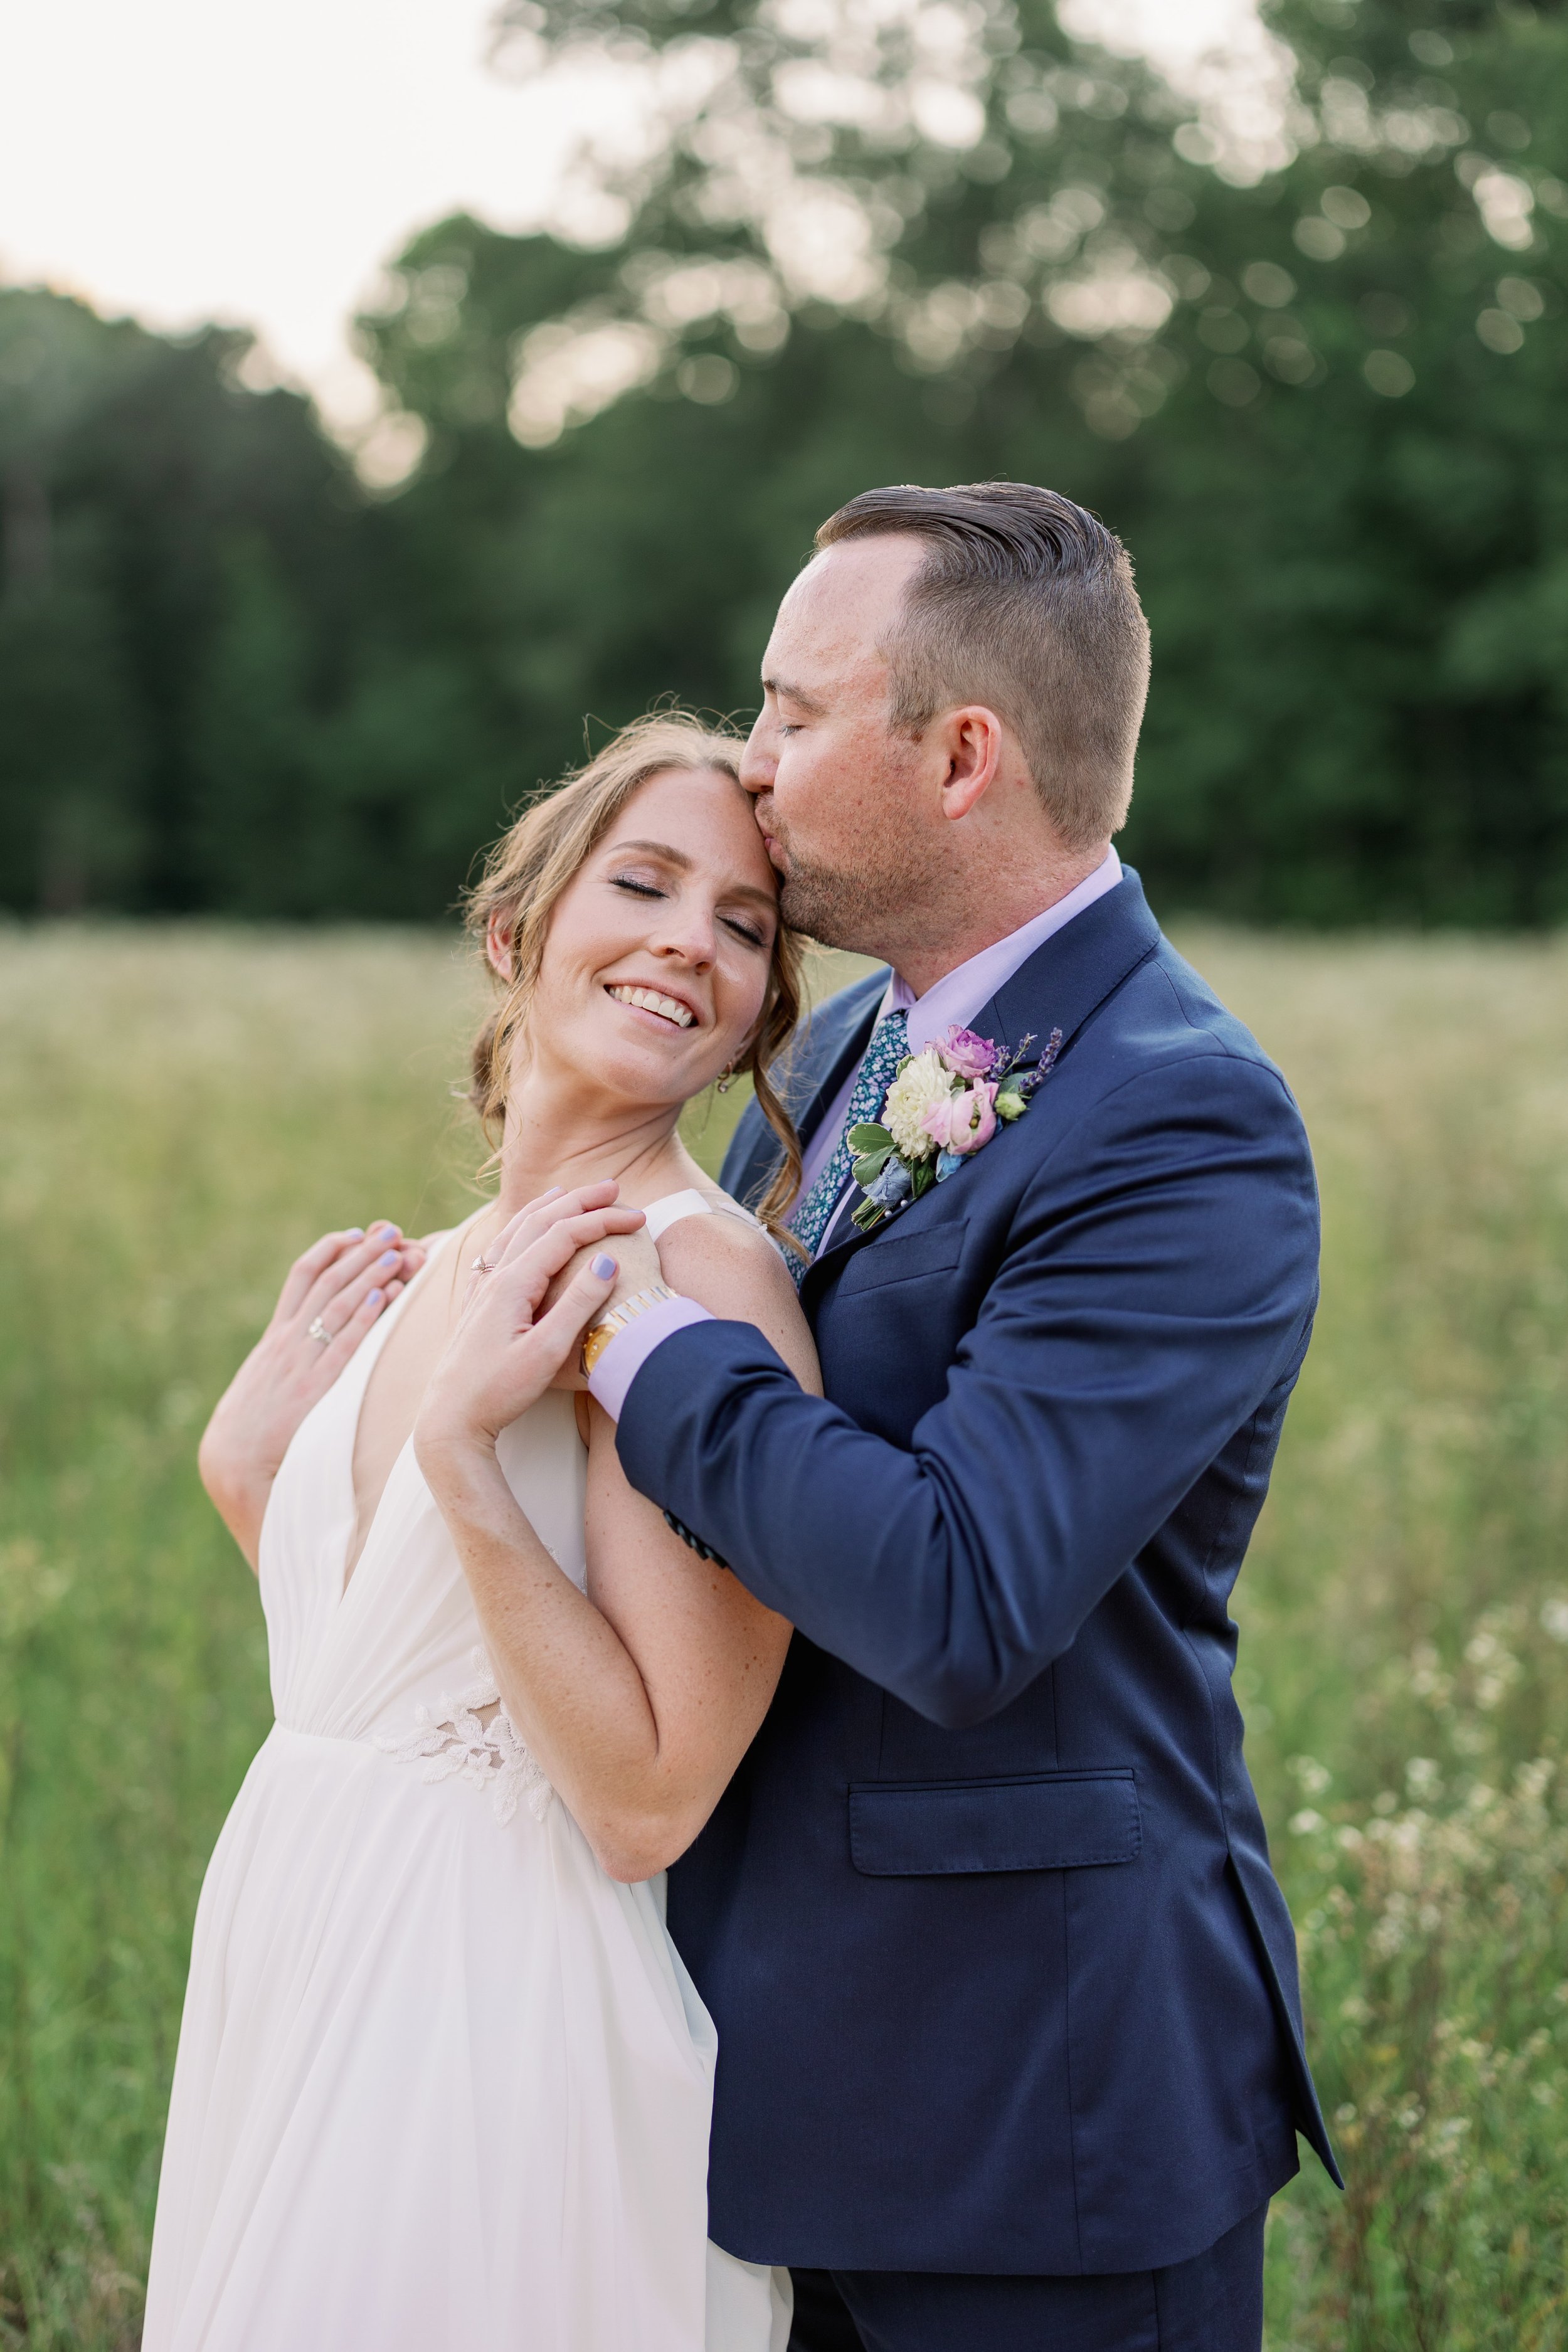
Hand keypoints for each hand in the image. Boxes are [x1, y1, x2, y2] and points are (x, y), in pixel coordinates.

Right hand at [199, 1221, 425, 1564]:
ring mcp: (299, 1363)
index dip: (329, 1252)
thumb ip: (285, 1367)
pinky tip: (384, 1296)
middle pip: (325, 1283)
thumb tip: (308, 1351)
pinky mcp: (315, 1389)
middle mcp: (286, 1343)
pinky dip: (364, 1317)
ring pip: (336, 1306)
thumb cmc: (252, 1438)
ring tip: (397, 1251)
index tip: (355, 1233)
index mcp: (274, 1341)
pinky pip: (343, 1345)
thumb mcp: (263, 1391)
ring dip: (369, 1275)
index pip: (300, 1279)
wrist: (234, 1470)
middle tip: (390, 1230)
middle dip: (359, 1253)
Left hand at [415, 1186, 646, 1466]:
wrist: (450, 1420)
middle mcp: (493, 1278)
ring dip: (545, 1207)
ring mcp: (479, 1290)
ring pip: (513, 1231)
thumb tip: (607, 1262)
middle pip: (539, 1222)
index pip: (564, 1234)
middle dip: (579, 1200)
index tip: (638, 1218)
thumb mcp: (546, 1352)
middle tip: (613, 1187)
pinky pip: (496, 1251)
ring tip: (566, 1191)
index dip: (603, 1221)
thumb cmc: (499, 1392)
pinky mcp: (473, 1305)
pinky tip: (515, 1232)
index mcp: (512, 1284)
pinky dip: (516, 1229)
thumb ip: (577, 1304)